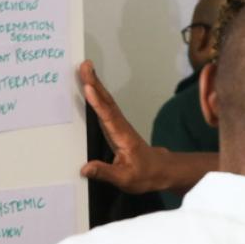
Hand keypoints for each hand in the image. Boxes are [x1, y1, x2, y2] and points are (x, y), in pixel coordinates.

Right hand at [79, 59, 168, 192]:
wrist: (161, 172)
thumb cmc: (145, 175)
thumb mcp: (125, 179)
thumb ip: (105, 173)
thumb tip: (85, 168)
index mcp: (122, 137)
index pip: (108, 117)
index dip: (97, 102)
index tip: (88, 87)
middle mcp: (121, 127)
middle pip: (107, 102)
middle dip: (95, 83)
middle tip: (83, 64)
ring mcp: (119, 126)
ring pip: (106, 101)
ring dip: (95, 84)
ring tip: (84, 68)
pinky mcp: (116, 127)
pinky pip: (105, 107)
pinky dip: (97, 94)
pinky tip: (89, 87)